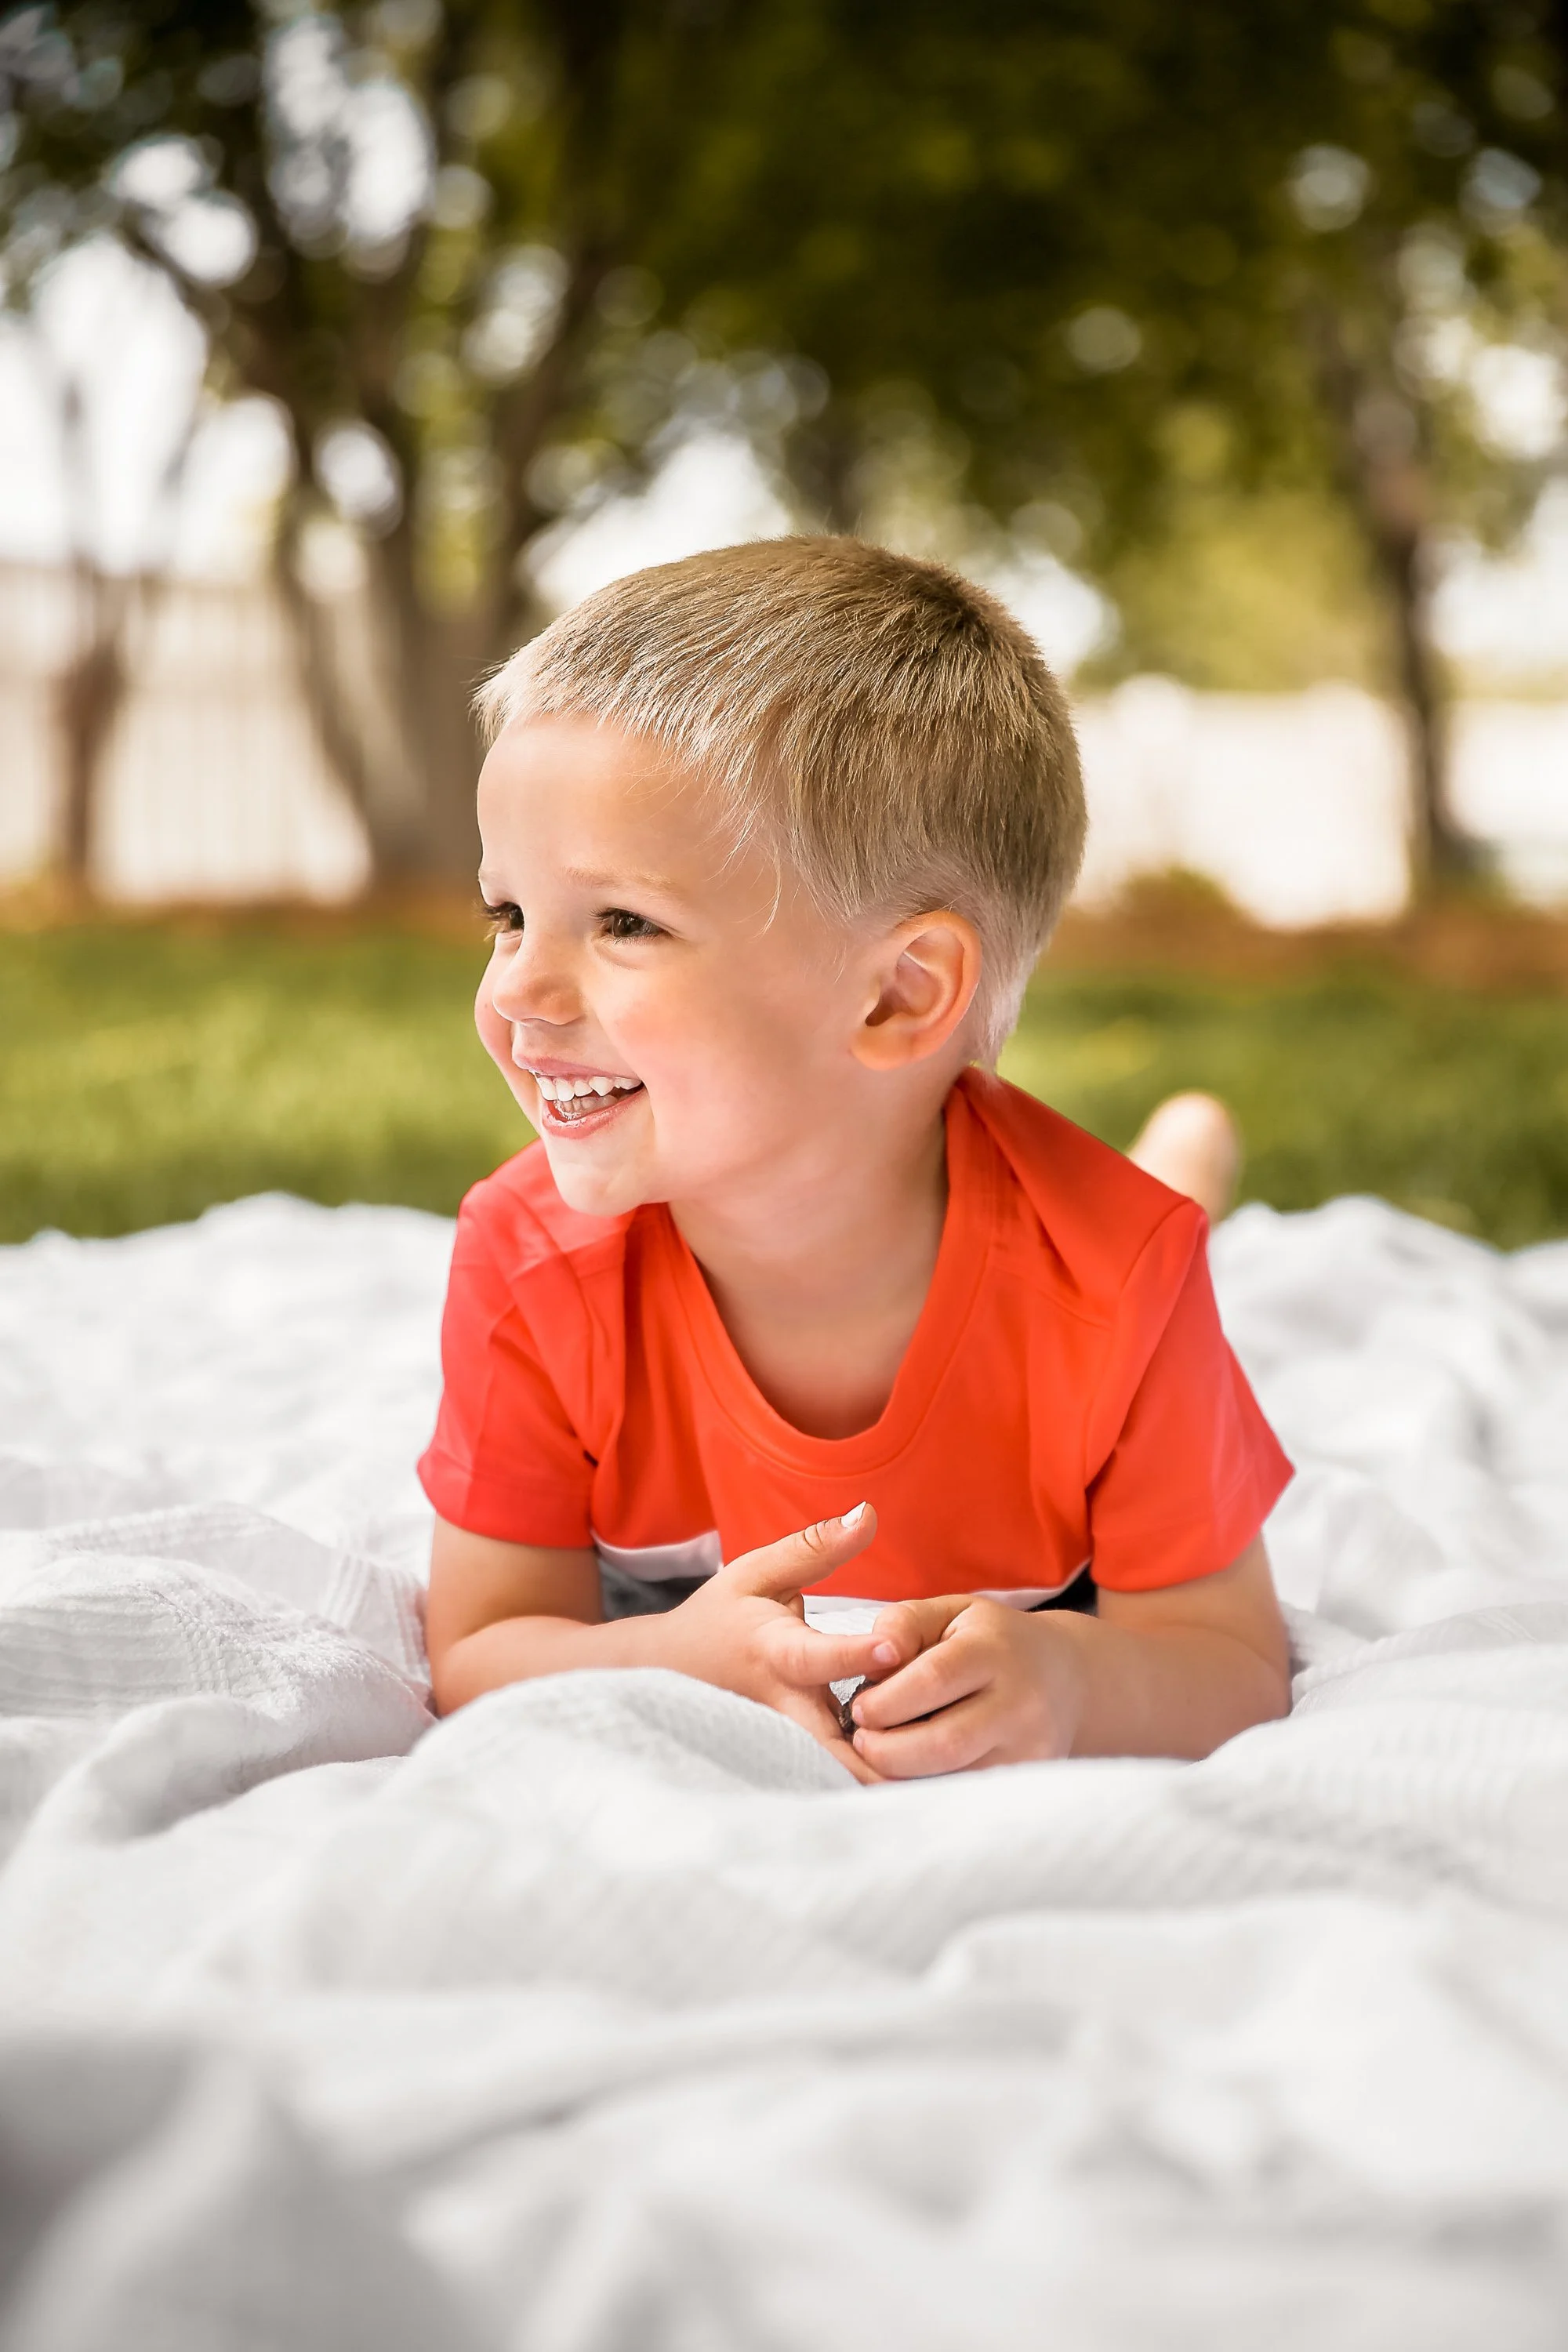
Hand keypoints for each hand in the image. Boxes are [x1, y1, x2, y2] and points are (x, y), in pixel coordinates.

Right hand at [659, 1505, 915, 1782]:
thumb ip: (816, 1547)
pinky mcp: (789, 1768)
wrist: (663, 1676)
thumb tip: (869, 1514)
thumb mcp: (757, 1572)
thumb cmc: (719, 1619)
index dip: (855, 1653)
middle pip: (834, 1746)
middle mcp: (782, 1709)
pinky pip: (835, 1784)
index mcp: (775, 1654)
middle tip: (941, 1744)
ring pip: (837, 1778)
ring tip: (945, 1777)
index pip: (818, 1656)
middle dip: (883, 1752)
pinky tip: (917, 1785)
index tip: (892, 1647)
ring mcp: (784, 1747)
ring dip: (884, 1779)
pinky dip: (871, 1788)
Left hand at [847, 1597, 1086, 1776]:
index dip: (885, 1701)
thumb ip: (904, 1623)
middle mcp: (1020, 1703)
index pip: (932, 1680)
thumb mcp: (951, 1612)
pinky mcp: (1028, 1779)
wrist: (1066, 1677)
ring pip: (954, 1779)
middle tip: (862, 1742)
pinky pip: (967, 1795)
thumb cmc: (992, 1641)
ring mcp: (1030, 1748)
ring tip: (882, 1755)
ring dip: (903, 1775)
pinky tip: (912, 1771)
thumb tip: (875, 1654)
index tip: (859, 1709)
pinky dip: (929, 1789)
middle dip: (887, 1750)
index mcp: (994, 1651)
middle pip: (943, 1743)